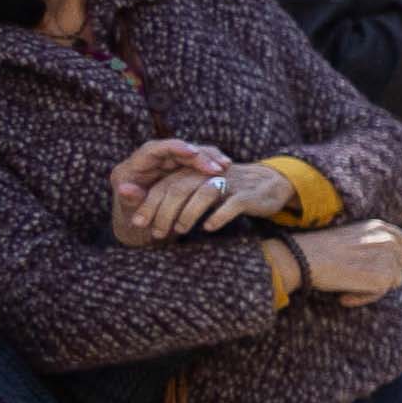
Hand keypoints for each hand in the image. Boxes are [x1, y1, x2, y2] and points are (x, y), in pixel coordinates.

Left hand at [111, 142, 291, 241]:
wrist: (269, 184)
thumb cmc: (224, 190)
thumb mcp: (195, 190)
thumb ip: (167, 196)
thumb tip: (132, 206)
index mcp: (192, 170)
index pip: (165, 184)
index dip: (149, 203)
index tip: (138, 223)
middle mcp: (207, 172)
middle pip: (180, 187)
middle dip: (164, 211)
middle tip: (156, 233)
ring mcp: (229, 181)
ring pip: (203, 193)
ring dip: (188, 213)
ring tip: (179, 230)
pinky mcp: (248, 194)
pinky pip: (231, 204)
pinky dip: (218, 216)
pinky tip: (208, 227)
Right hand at [290, 218, 401, 300]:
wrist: (305, 258)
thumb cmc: (318, 250)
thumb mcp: (350, 237)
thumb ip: (370, 244)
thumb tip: (384, 263)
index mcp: (379, 227)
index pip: (401, 241)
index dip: (393, 257)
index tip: (378, 266)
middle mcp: (389, 239)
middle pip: (401, 264)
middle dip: (384, 274)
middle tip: (359, 281)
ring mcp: (389, 258)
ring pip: (393, 281)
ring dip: (373, 288)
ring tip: (348, 288)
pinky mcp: (384, 277)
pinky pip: (380, 293)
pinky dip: (363, 298)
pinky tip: (344, 297)